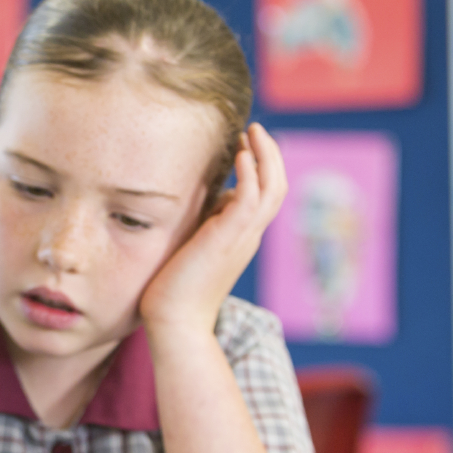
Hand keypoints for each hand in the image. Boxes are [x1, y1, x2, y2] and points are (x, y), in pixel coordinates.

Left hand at [139, 124, 287, 335]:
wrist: (175, 322)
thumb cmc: (176, 289)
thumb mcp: (195, 246)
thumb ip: (205, 223)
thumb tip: (208, 199)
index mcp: (242, 237)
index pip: (264, 194)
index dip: (261, 167)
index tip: (244, 144)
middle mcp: (249, 235)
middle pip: (277, 186)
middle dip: (269, 154)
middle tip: (254, 129)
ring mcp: (242, 237)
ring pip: (272, 188)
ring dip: (264, 156)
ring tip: (251, 132)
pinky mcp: (228, 238)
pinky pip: (251, 198)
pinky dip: (251, 173)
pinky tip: (240, 155)